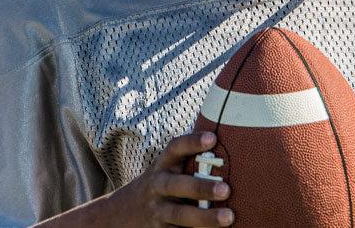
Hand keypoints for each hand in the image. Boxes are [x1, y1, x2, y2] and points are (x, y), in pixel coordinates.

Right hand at [110, 131, 233, 226]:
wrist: (122, 212)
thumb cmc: (162, 182)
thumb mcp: (168, 167)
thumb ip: (191, 158)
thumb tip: (232, 136)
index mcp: (163, 165)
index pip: (175, 148)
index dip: (192, 142)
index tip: (213, 138)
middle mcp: (158, 185)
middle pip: (178, 185)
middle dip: (201, 187)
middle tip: (227, 189)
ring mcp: (157, 210)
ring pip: (180, 215)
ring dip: (205, 217)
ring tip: (229, 217)